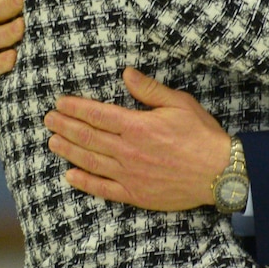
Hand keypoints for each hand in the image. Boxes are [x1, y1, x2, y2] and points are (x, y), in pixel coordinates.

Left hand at [44, 68, 231, 210]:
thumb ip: (149, 90)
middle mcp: (127, 150)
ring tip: (52, 142)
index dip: (75, 108)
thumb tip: (126, 73)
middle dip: (65, 126)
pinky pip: (103, 189)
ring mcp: (129, 174)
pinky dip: (84, 182)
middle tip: (48, 120)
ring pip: (90, 161)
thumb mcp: (179, 103)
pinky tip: (70, 176)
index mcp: (136, 126)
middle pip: (88, 137)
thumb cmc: (202, 136)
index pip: (97, 114)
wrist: (220, 173)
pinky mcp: (135, 194)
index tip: (59, 103)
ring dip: (68, 151)